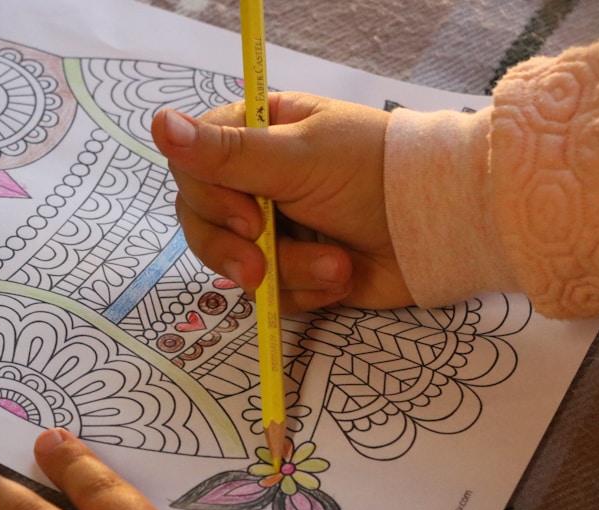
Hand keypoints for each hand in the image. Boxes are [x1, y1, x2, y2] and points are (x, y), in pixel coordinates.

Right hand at [152, 92, 412, 311]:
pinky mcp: (297, 274)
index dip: (210, 199)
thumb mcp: (298, 159)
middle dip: (237, 252)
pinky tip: (341, 277)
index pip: (194, 168)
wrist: (439, 227)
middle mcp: (257, 185)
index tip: (247, 217)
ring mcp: (276, 232)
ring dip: (289, 273)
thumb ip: (227, 153)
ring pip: (239, 267)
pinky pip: (272, 297)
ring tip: (336, 264)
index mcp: (256, 138)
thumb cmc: (374, 173)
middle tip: (262, 263)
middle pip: (203, 224)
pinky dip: (307, 294)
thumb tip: (158, 124)